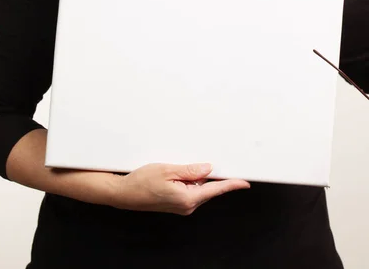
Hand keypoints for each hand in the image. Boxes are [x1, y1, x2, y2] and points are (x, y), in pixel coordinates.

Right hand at [112, 162, 249, 215]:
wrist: (124, 194)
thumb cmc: (141, 181)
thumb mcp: (167, 170)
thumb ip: (190, 170)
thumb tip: (208, 169)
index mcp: (188, 198)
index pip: (215, 189)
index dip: (231, 185)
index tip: (244, 183)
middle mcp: (187, 206)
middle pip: (208, 189)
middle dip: (210, 176)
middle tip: (210, 162)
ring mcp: (181, 207)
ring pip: (198, 189)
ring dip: (196, 178)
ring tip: (180, 167)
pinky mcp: (176, 204)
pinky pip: (190, 191)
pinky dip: (190, 182)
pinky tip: (179, 173)